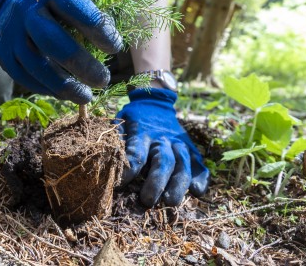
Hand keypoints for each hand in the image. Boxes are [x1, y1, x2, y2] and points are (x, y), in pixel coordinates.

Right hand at [0, 0, 122, 103]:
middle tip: (103, 80)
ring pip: (37, 66)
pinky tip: (66, 94)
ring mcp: (11, 35)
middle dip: (80, 64)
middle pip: (51, 40)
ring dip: (65, 86)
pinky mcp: (3, 56)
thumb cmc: (54, 7)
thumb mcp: (70, 2)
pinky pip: (26, 78)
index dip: (95, 27)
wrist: (11, 5)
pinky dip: (48, 89)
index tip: (115, 47)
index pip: (72, 6)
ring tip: (86, 96)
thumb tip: (112, 45)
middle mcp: (26, 12)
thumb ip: (89, 18)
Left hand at [116, 88, 209, 206]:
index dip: (128, 171)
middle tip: (147, 201)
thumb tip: (104, 163)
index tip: (119, 186)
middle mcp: (162, 139)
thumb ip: (115, 140)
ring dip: (178, 184)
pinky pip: (199, 163)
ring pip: (183, 164)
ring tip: (171, 202)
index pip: (136, 153)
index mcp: (142, 133)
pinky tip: (198, 192)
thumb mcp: (120, 122)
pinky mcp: (190, 148)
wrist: (154, 103)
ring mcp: (178, 143)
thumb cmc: (132, 120)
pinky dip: (201, 177)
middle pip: (163, 161)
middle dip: (156, 182)